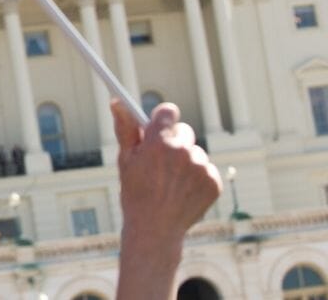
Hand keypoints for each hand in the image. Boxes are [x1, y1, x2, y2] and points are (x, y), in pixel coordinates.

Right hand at [113, 100, 221, 297]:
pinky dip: (197, 177)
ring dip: (185, 161)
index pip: (168, 111)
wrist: (155, 229)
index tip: (158, 125)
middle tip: (160, 160)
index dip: (162, 118)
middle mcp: (183, 152)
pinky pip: (206, 169)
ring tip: (171, 181)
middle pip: (184, 131)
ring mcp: (201, 167)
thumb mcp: (125, 160)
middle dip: (173, 141)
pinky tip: (183, 190)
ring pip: (195, 152)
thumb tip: (117, 102)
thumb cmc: (135, 193)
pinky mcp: (214, 182)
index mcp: (159, 143)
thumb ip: (126, 128)